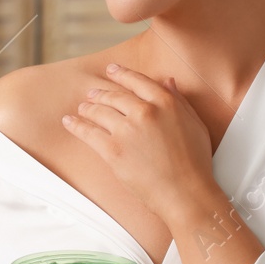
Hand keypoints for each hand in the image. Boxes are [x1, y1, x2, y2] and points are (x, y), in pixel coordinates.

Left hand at [61, 64, 216, 222]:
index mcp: (166, 103)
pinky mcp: (113, 150)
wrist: (185, 192)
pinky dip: (76, 125)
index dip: (122, 74)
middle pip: (115, 96)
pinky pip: (88, 133)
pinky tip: (69, 121)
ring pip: (99, 111)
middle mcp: (145, 112)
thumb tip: (168, 81)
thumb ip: (180, 101)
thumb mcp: (195, 124)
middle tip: (92, 94)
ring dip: (88, 108)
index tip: (112, 70)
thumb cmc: (195, 163)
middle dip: (100, 93)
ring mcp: (127, 130)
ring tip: (82, 108)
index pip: (138, 81)